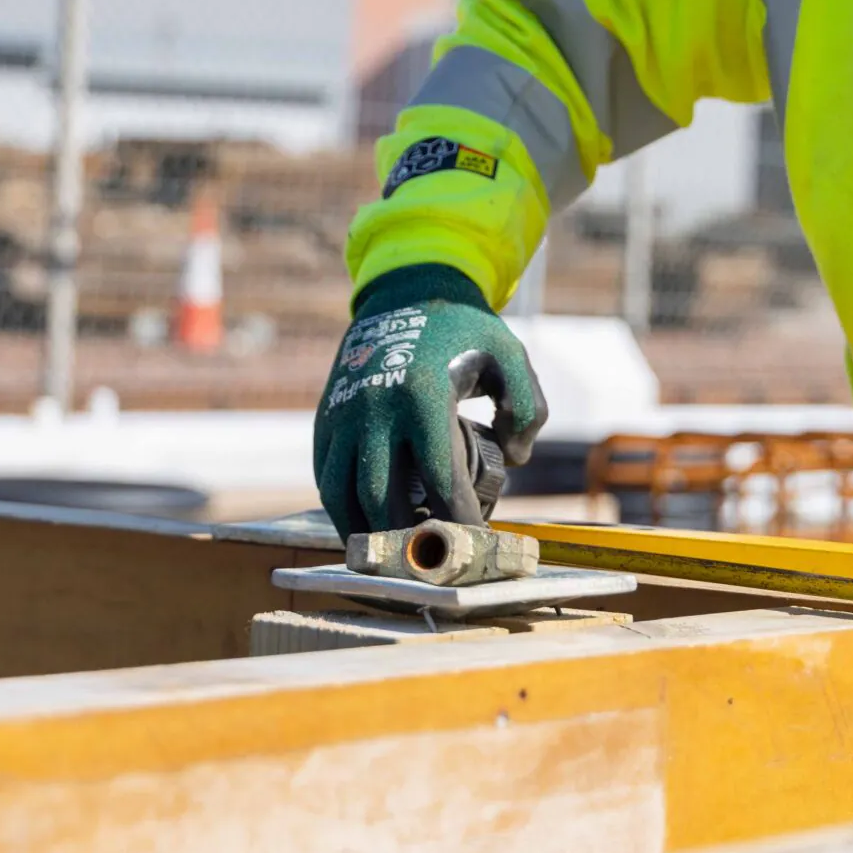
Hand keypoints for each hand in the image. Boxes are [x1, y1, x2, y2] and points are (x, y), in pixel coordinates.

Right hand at [313, 265, 546, 536]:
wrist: (403, 293)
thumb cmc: (462, 329)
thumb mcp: (509, 354)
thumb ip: (526, 407)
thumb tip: (514, 458)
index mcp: (422, 395)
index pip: (439, 477)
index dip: (456, 519)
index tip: (474, 544)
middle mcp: (375, 410)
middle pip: (382, 497)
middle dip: (407, 537)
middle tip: (434, 559)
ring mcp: (343, 416)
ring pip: (343, 496)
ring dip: (368, 534)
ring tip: (399, 555)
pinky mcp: (326, 419)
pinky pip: (326, 478)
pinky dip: (341, 512)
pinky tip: (367, 529)